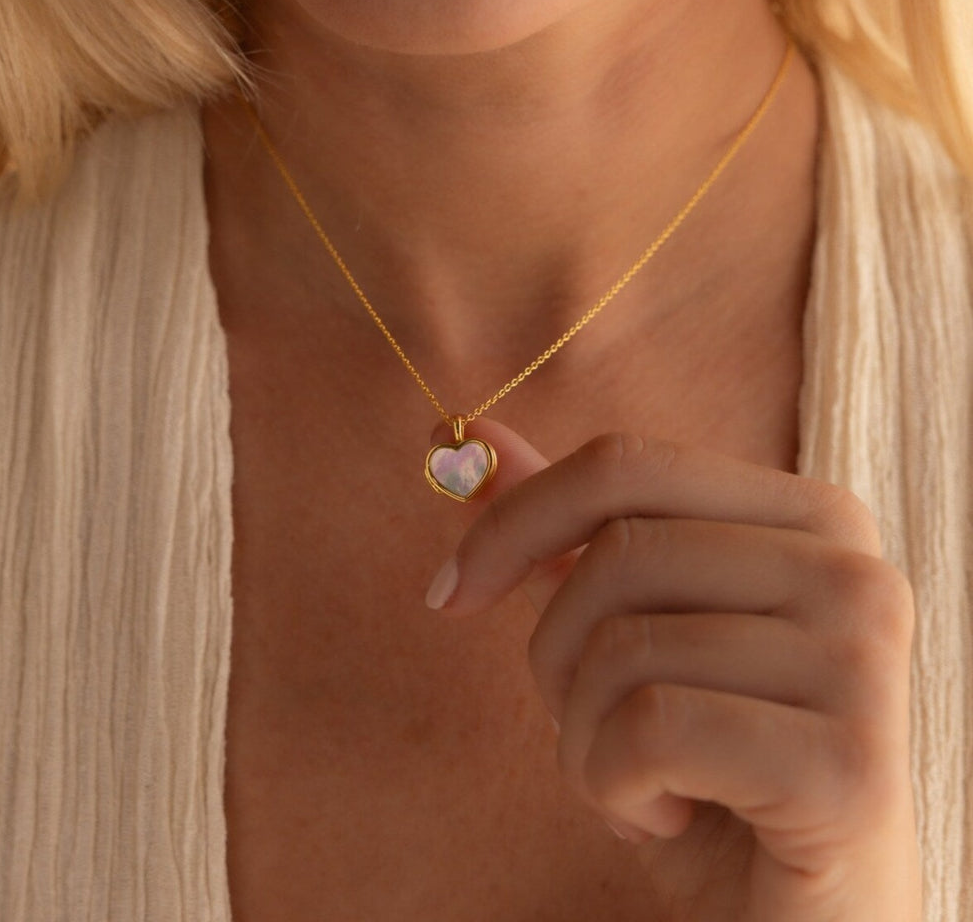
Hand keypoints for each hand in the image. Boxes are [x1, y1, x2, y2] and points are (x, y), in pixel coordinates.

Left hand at [426, 419, 920, 921]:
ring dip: (584, 739)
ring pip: (623, 646)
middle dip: (557, 657)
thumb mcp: (624, 634)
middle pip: (616, 553)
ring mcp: (866, 663)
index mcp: (812, 519)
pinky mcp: (852, 765)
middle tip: (595, 727)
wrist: (792, 917)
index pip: (625, 465)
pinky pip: (650, 731)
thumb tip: (467, 441)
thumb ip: (561, 529)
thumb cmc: (706, 770)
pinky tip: (671, 816)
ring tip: (645, 782)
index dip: (514, 522)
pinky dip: (616, 789)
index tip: (448, 592)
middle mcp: (856, 572)